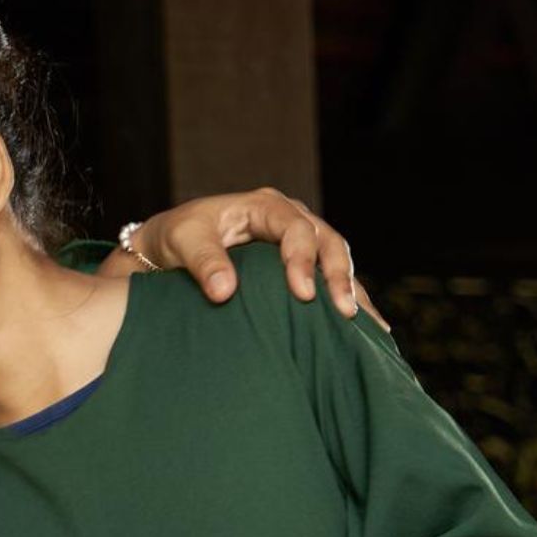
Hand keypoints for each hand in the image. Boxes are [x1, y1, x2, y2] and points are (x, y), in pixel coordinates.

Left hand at [128, 187, 389, 331]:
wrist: (168, 248)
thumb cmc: (176, 238)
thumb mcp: (183, 241)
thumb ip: (203, 261)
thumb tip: (225, 291)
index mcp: (264, 207)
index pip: (295, 227)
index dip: (302, 259)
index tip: (303, 294)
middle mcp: (289, 219)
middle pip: (327, 242)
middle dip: (338, 276)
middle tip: (343, 311)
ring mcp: (298, 243)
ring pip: (336, 262)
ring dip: (351, 292)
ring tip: (365, 327)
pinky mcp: (299, 267)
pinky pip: (331, 281)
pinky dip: (350, 300)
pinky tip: (369, 330)